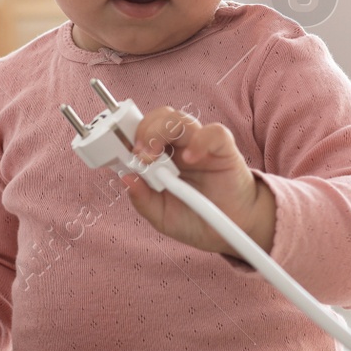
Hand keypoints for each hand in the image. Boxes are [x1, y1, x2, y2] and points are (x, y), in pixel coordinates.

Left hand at [120, 106, 275, 257]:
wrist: (233, 232)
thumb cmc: (198, 220)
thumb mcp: (162, 217)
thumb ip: (144, 200)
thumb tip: (125, 177)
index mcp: (161, 159)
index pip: (140, 133)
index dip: (125, 136)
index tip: (116, 151)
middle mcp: (179, 147)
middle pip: (157, 119)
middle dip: (141, 131)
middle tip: (137, 155)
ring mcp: (200, 145)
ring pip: (178, 118)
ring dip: (159, 132)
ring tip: (154, 156)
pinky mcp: (223, 149)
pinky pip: (213, 132)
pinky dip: (200, 141)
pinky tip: (191, 160)